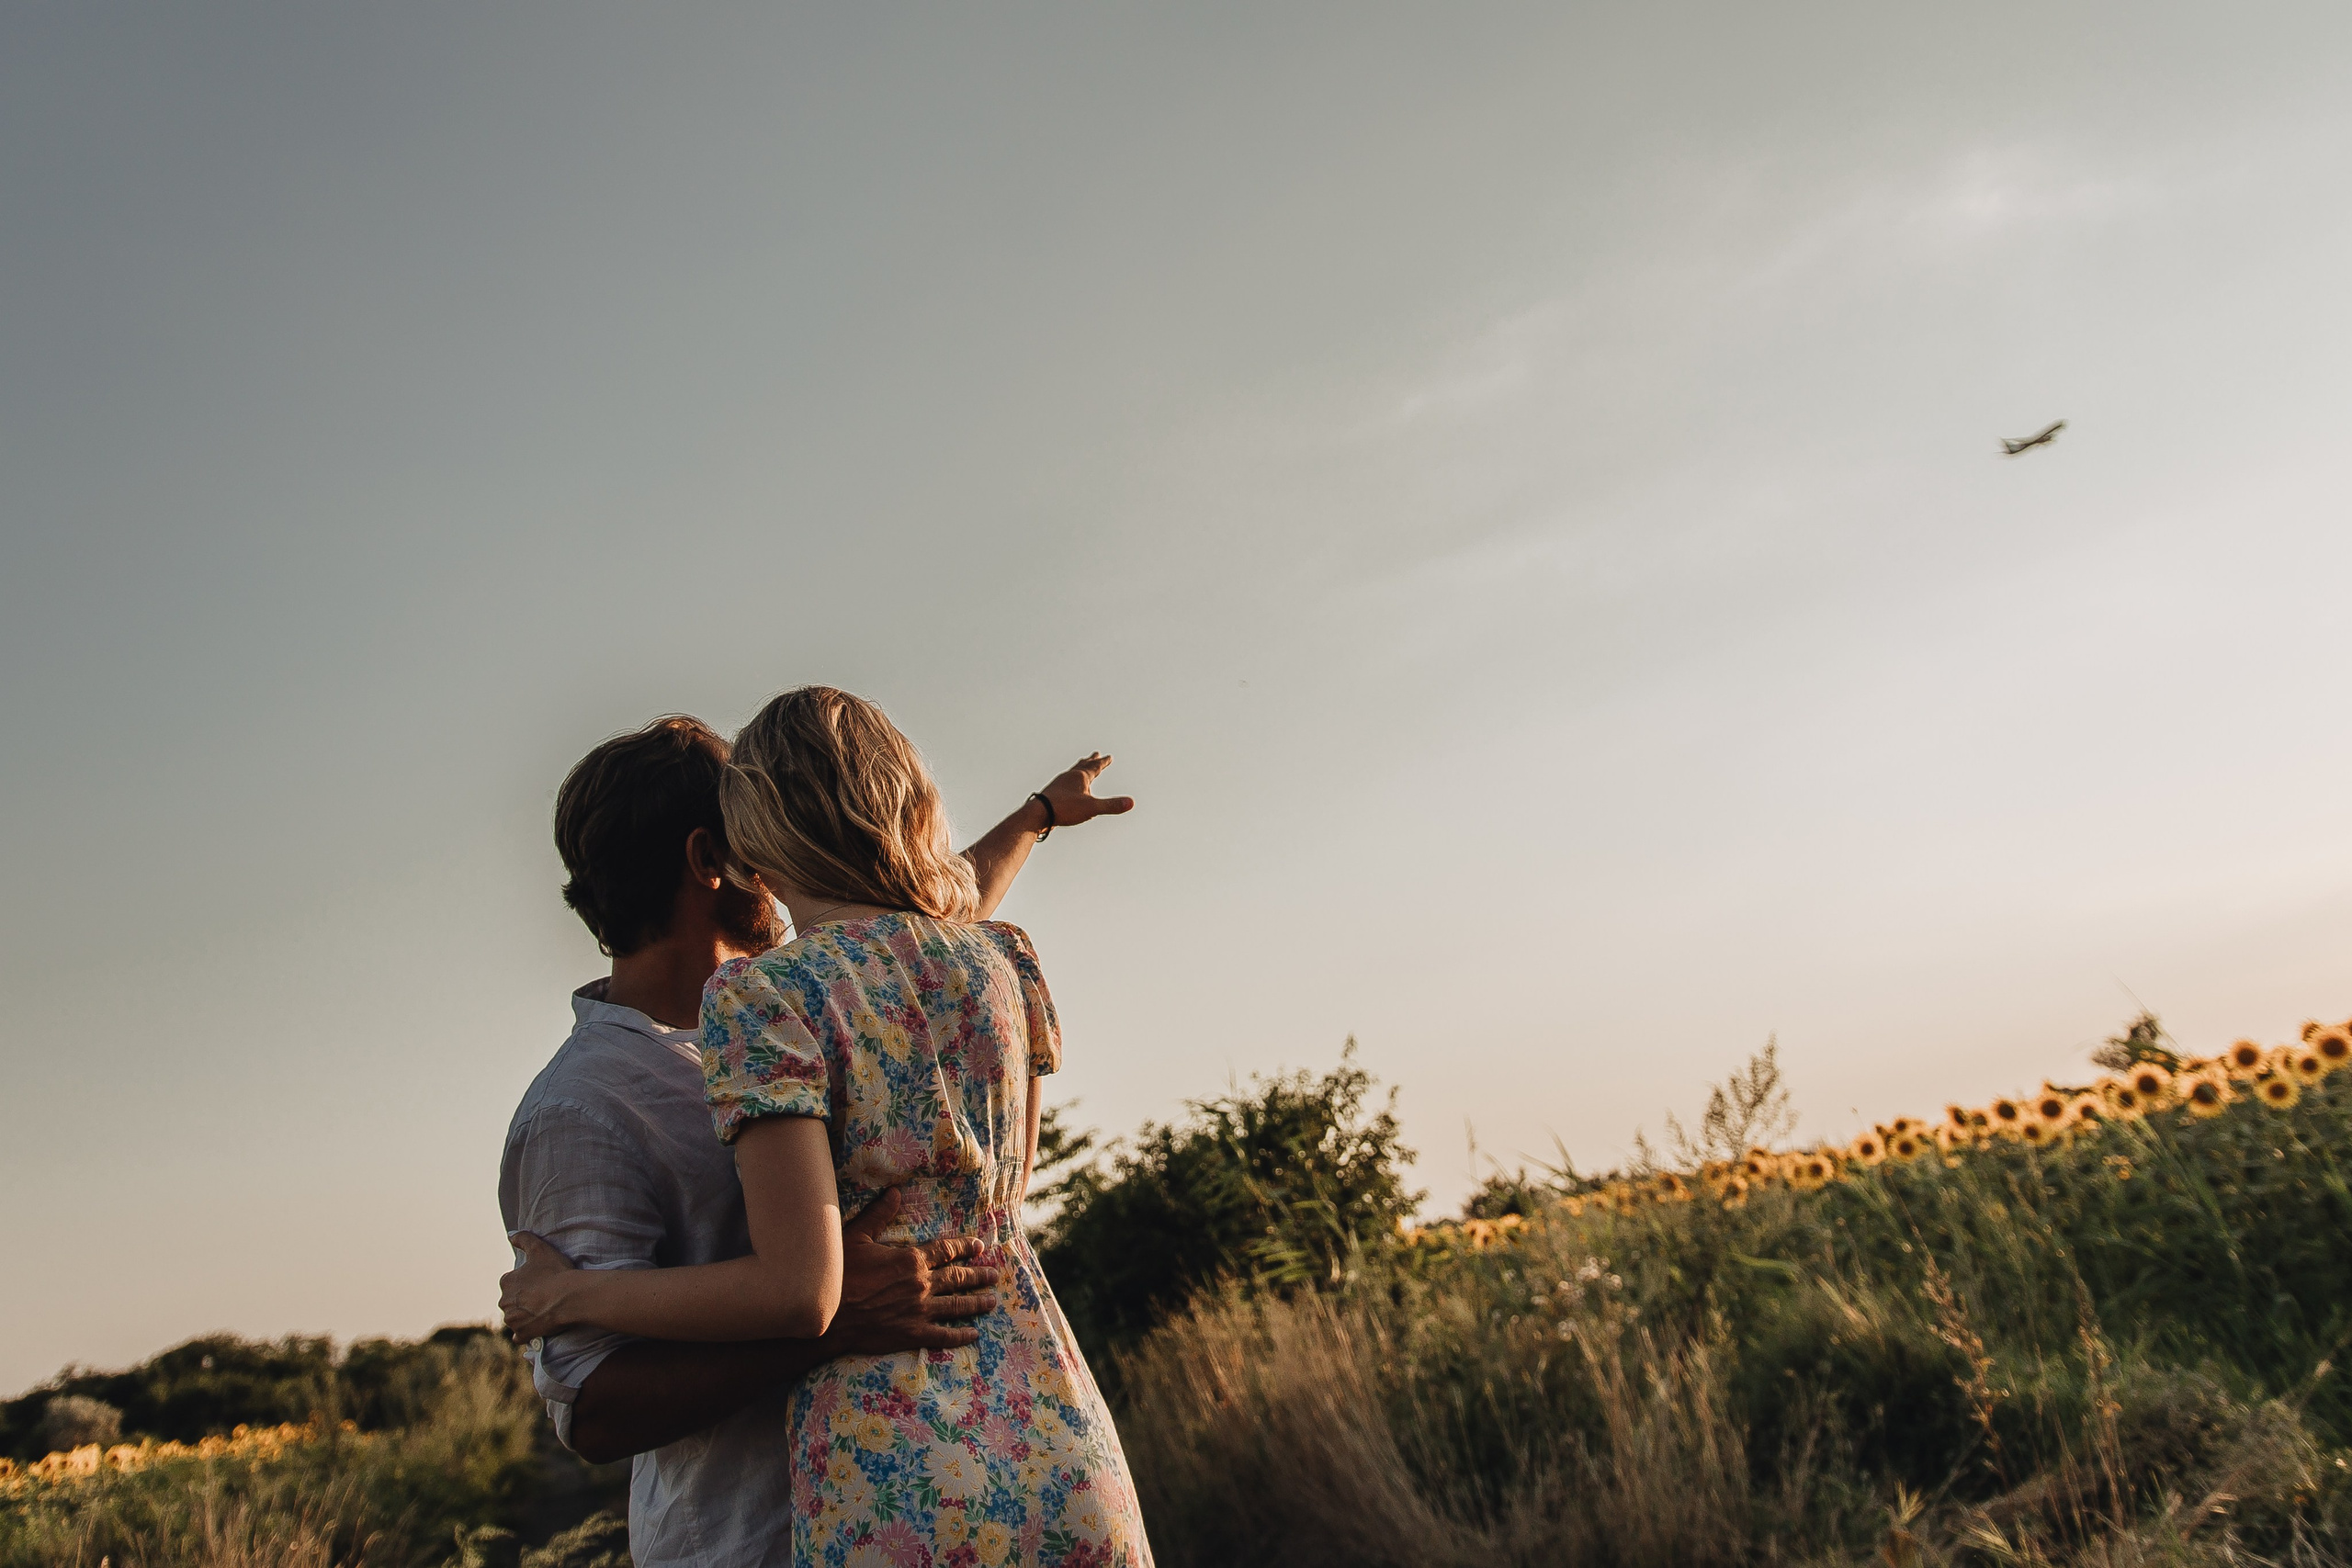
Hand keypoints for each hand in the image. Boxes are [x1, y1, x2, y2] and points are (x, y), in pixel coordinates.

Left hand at [501, 1232, 580, 1343]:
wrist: (569, 1297)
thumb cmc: (556, 1272)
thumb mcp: (540, 1249)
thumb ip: (523, 1238)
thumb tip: (510, 1235)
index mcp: (506, 1282)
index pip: (510, 1282)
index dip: (525, 1281)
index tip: (538, 1282)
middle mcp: (504, 1302)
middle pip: (511, 1301)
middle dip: (522, 1300)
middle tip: (542, 1296)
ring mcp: (513, 1320)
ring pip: (514, 1318)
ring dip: (524, 1316)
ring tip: (543, 1310)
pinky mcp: (522, 1334)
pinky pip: (519, 1336)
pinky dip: (525, 1333)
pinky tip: (535, 1328)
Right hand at [826, 1189, 1003, 1355]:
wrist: (828, 1316)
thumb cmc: (838, 1274)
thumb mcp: (856, 1237)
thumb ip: (878, 1215)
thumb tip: (895, 1191)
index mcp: (911, 1259)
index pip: (945, 1250)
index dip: (964, 1247)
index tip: (979, 1246)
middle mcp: (921, 1284)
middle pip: (957, 1278)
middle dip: (978, 1275)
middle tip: (994, 1275)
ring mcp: (919, 1311)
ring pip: (956, 1305)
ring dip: (976, 1303)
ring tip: (992, 1301)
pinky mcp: (912, 1334)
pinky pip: (943, 1334)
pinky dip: (961, 1335)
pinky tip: (974, 1334)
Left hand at [1036, 753, 1134, 830]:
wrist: (1038, 813)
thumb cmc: (1064, 808)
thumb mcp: (1092, 808)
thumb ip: (1111, 806)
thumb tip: (1131, 802)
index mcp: (1080, 777)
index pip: (1095, 767)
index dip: (1103, 762)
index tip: (1109, 756)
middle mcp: (1069, 777)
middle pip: (1082, 766)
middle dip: (1091, 760)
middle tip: (1095, 753)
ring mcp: (1059, 784)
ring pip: (1071, 773)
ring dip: (1079, 768)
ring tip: (1081, 767)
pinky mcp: (1052, 793)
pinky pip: (1063, 783)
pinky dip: (1069, 780)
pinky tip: (1067, 787)